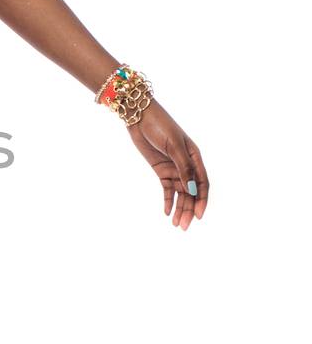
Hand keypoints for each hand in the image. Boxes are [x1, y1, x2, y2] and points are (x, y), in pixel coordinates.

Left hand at [125, 99, 209, 229]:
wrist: (140, 116)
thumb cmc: (160, 126)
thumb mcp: (174, 146)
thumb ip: (183, 168)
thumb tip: (192, 190)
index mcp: (195, 158)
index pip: (202, 184)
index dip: (202, 200)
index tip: (199, 216)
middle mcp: (187, 165)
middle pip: (191, 192)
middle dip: (189, 210)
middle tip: (184, 227)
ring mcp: (174, 168)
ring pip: (180, 193)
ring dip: (179, 208)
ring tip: (177, 225)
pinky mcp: (161, 170)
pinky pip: (167, 189)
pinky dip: (168, 201)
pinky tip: (167, 213)